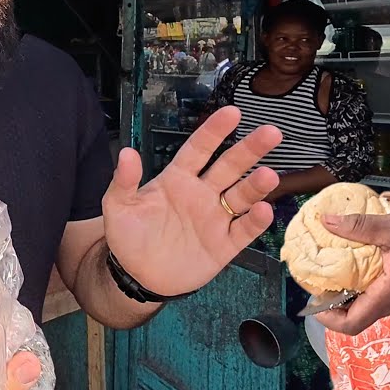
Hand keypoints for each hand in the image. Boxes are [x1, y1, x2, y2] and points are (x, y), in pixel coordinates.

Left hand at [103, 106, 281, 296]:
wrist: (137, 276)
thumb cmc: (128, 236)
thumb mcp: (118, 207)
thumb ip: (124, 181)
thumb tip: (126, 152)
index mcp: (178, 178)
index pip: (199, 149)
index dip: (214, 131)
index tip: (233, 113)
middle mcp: (202, 193)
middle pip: (230, 166)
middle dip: (250, 149)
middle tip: (271, 132)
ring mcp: (215, 218)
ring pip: (241, 196)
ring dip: (256, 185)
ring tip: (269, 175)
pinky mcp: (224, 245)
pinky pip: (243, 230)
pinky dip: (255, 221)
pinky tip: (263, 210)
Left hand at [314, 210, 389, 336]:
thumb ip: (359, 226)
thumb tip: (326, 221)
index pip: (353, 324)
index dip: (327, 319)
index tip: (311, 302)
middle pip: (355, 319)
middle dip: (330, 308)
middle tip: (315, 284)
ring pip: (363, 310)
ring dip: (343, 299)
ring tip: (327, 276)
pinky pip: (372, 298)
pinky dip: (356, 290)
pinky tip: (348, 269)